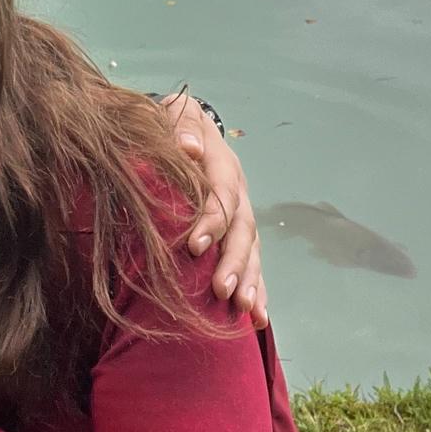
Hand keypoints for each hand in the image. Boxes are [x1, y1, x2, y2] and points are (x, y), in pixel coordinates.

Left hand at [161, 93, 266, 328]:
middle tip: (222, 291)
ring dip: (250, 280)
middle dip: (234, 261)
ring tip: (244, 309)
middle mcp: (238, 192)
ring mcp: (242, 214)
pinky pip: (253, 264)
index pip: (222, 193)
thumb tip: (189, 148)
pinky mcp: (239, 234)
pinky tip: (257, 319)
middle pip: (243, 228)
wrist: (185, 128)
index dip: (211, 219)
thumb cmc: (172, 125)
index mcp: (222, 163)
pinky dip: (257, 289)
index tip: (193, 246)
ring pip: (253, 250)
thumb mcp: (175, 112)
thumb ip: (182, 124)